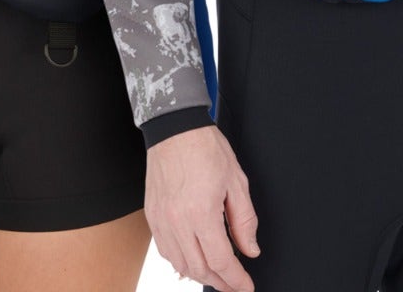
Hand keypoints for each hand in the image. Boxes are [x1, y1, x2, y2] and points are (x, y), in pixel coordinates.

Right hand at [145, 125, 258, 291]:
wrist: (174, 127)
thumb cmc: (204, 147)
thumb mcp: (236, 181)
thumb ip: (244, 220)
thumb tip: (250, 248)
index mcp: (201, 212)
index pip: (221, 261)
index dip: (236, 280)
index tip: (246, 286)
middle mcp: (178, 221)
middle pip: (200, 269)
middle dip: (220, 282)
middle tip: (234, 284)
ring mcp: (162, 220)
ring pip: (180, 264)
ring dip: (200, 274)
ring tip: (216, 275)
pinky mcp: (152, 215)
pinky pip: (165, 250)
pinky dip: (180, 261)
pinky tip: (191, 260)